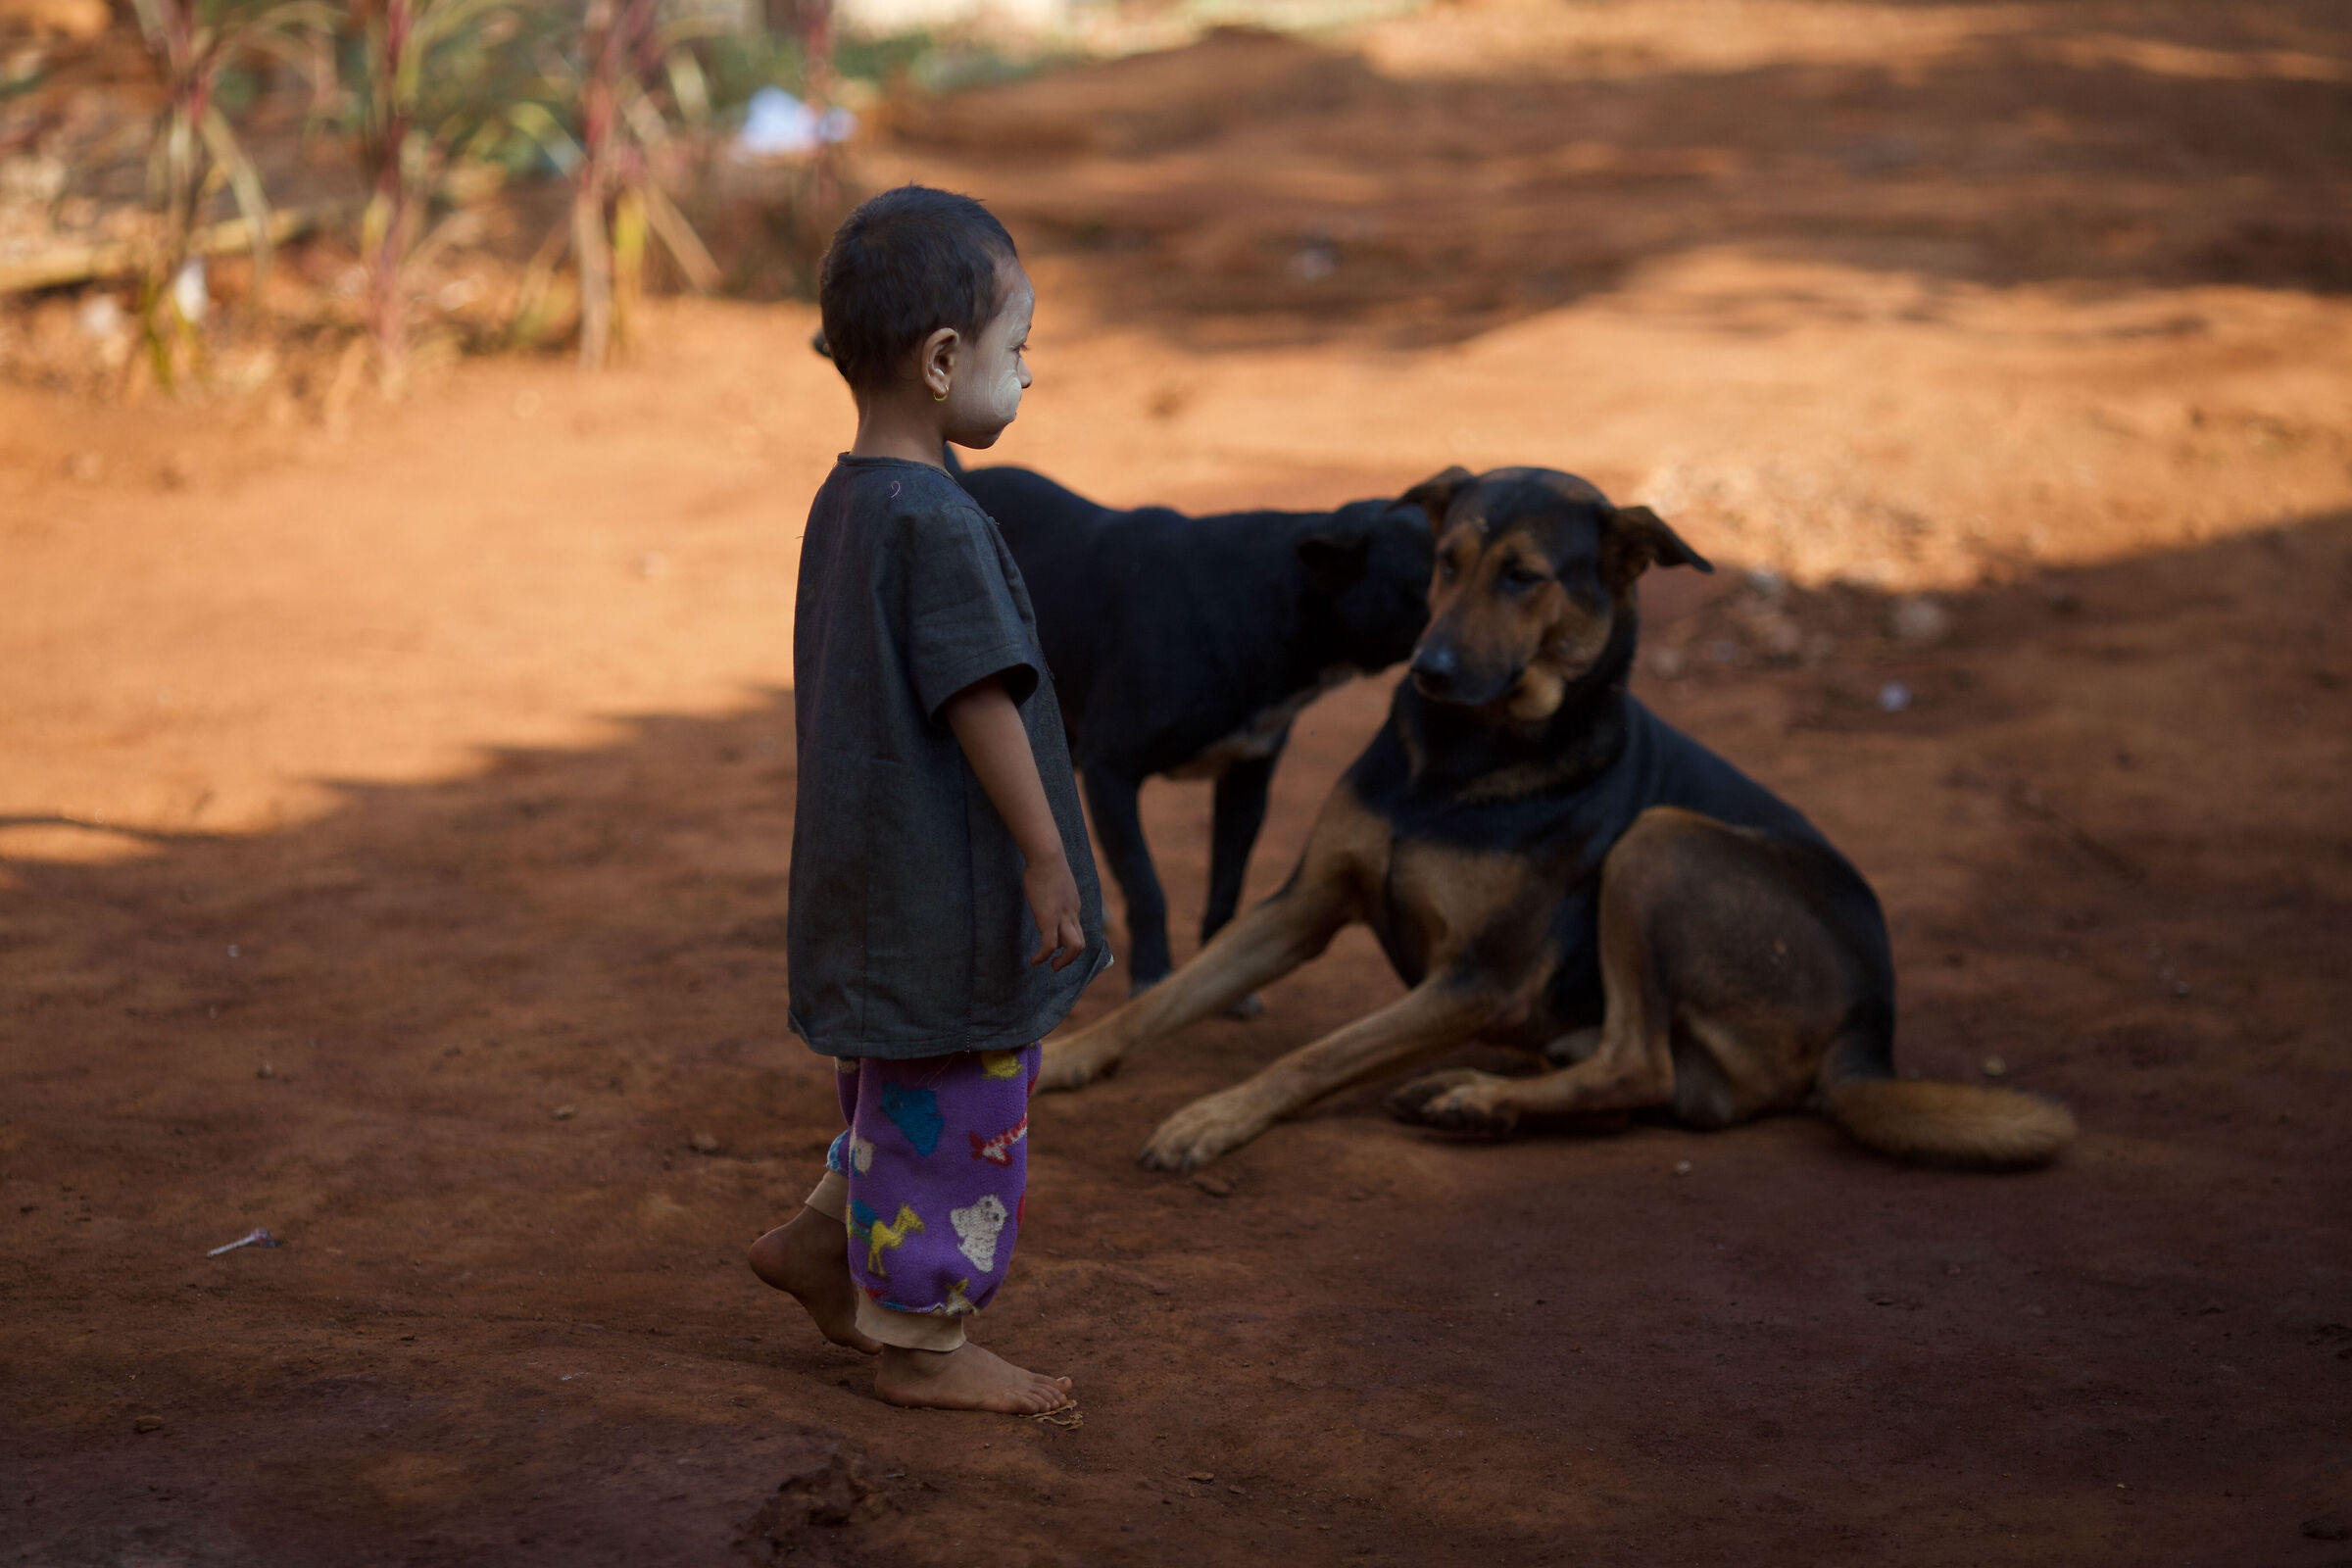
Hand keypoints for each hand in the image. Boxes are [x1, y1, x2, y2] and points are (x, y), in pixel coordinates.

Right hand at [1024, 852, 1085, 970]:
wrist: (1046, 856)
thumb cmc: (1046, 861)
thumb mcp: (1054, 878)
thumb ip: (1053, 888)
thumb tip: (1043, 884)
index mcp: (1074, 905)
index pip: (1076, 929)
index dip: (1067, 941)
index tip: (1057, 947)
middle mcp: (1072, 913)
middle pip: (1080, 943)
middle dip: (1070, 958)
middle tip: (1056, 964)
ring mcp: (1063, 917)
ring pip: (1074, 947)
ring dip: (1063, 961)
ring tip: (1050, 966)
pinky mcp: (1049, 919)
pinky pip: (1049, 945)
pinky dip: (1043, 956)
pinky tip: (1034, 961)